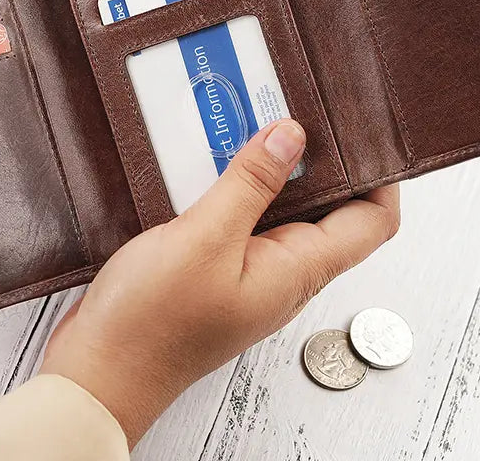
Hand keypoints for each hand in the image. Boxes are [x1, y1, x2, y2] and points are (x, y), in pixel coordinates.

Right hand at [40, 119, 399, 446]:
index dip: (381, 176)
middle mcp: (281, 272)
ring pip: (277, 208)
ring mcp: (247, 270)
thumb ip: (251, 185)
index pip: (372, 222)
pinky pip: (239, 216)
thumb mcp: (204, 239)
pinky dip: (232, 183)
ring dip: (268, 167)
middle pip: (328, 209)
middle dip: (317, 158)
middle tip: (297, 108)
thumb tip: (292, 136)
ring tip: (250, 120)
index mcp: (297, 271)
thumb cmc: (150, 326)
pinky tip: (207, 158)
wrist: (98, 372)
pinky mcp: (214, 266)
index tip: (364, 129)